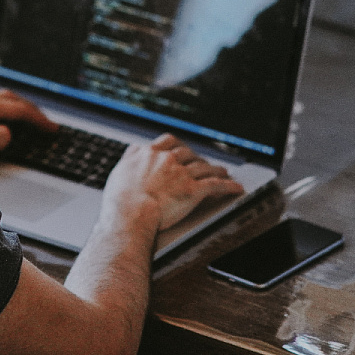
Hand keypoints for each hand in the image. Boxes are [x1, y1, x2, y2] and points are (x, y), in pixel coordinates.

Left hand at [0, 86, 51, 158]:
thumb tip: (9, 134)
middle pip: (14, 100)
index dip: (39, 120)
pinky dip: (3, 106)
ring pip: (2, 98)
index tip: (52, 128)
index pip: (22, 110)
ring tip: (26, 117)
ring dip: (18, 106)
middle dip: (32, 110)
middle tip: (44, 122)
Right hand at [103, 134, 244, 232]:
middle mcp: (167, 160)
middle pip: (188, 153)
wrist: (130, 213)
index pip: (168, 141)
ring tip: (222, 172)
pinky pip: (215, 185)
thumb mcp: (119, 171)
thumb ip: (129, 158)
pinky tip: (235, 187)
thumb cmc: (120, 200)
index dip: (177, 145)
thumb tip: (133, 151)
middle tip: (202, 163)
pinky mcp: (193, 190)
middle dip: (197, 158)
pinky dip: (228, 186)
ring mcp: (181, 174)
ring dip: (215, 169)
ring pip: (204, 167)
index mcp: (149, 154)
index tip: (181, 148)